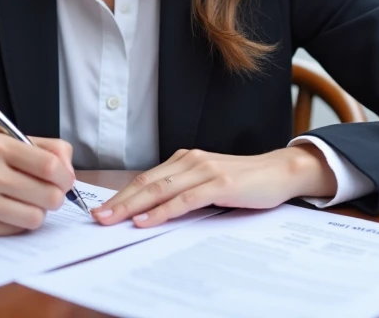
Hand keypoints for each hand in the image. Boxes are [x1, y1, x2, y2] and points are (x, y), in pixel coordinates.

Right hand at [0, 134, 74, 235]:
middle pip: (48, 196)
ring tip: (26, 202)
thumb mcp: (4, 141)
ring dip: (37, 212)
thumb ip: (44, 149)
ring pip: (35, 217)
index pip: (50, 166)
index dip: (66, 177)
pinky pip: (15, 231)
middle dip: (55, 197)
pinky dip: (18, 223)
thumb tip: (70, 171)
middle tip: (48, 193)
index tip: (65, 180)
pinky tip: (7, 211)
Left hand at [92, 146, 334, 228]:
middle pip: (146, 183)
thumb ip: (184, 190)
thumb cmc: (245, 181)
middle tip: (98, 217)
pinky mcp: (219, 184)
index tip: (102, 209)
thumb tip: (154, 210)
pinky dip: (162, 211)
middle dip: (119, 201)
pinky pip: (184, 199)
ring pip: (160, 190)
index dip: (122, 194)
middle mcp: (191, 160)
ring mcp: (205, 170)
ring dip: (133, 207)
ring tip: (113, 220)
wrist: (280, 172)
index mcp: (185, 159)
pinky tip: (147, 220)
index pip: (146, 178)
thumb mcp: (209, 182)